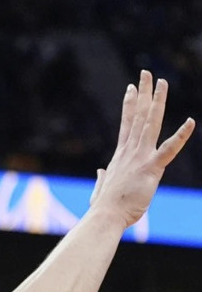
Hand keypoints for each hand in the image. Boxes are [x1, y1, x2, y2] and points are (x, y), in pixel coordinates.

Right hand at [91, 71, 193, 228]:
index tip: (131, 88)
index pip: (126, 125)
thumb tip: (100, 172)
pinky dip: (181, 135)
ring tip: (162, 82)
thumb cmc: (104, 208)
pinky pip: (169, 149)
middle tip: (146, 73)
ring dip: (157, 101)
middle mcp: (130, 152)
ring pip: (151, 123)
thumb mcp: (101, 189)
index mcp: (120, 156)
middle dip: (143, 93)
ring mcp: (140, 158)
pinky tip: (191, 122)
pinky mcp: (151, 168)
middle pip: (138, 116)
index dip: (129, 104)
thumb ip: (102, 178)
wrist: (106, 217)